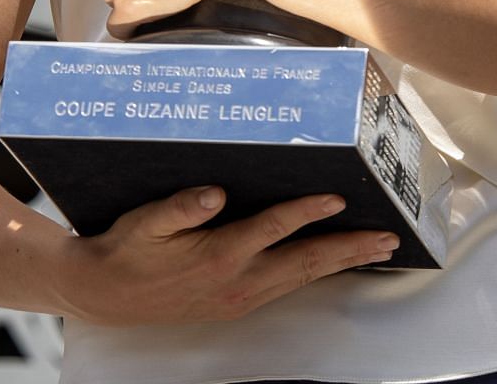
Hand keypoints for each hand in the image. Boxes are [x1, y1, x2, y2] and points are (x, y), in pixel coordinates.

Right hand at [57, 186, 399, 325]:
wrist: (108, 295)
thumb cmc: (127, 249)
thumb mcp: (145, 222)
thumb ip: (180, 207)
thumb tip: (214, 193)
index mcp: (217, 256)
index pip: (273, 230)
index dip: (306, 212)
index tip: (337, 198)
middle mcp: (237, 282)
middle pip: (305, 263)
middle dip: (349, 249)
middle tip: (388, 238)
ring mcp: (241, 297)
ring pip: (303, 278)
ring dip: (342, 262)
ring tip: (377, 249)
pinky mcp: (239, 302)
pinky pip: (289, 285)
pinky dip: (318, 273)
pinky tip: (334, 263)